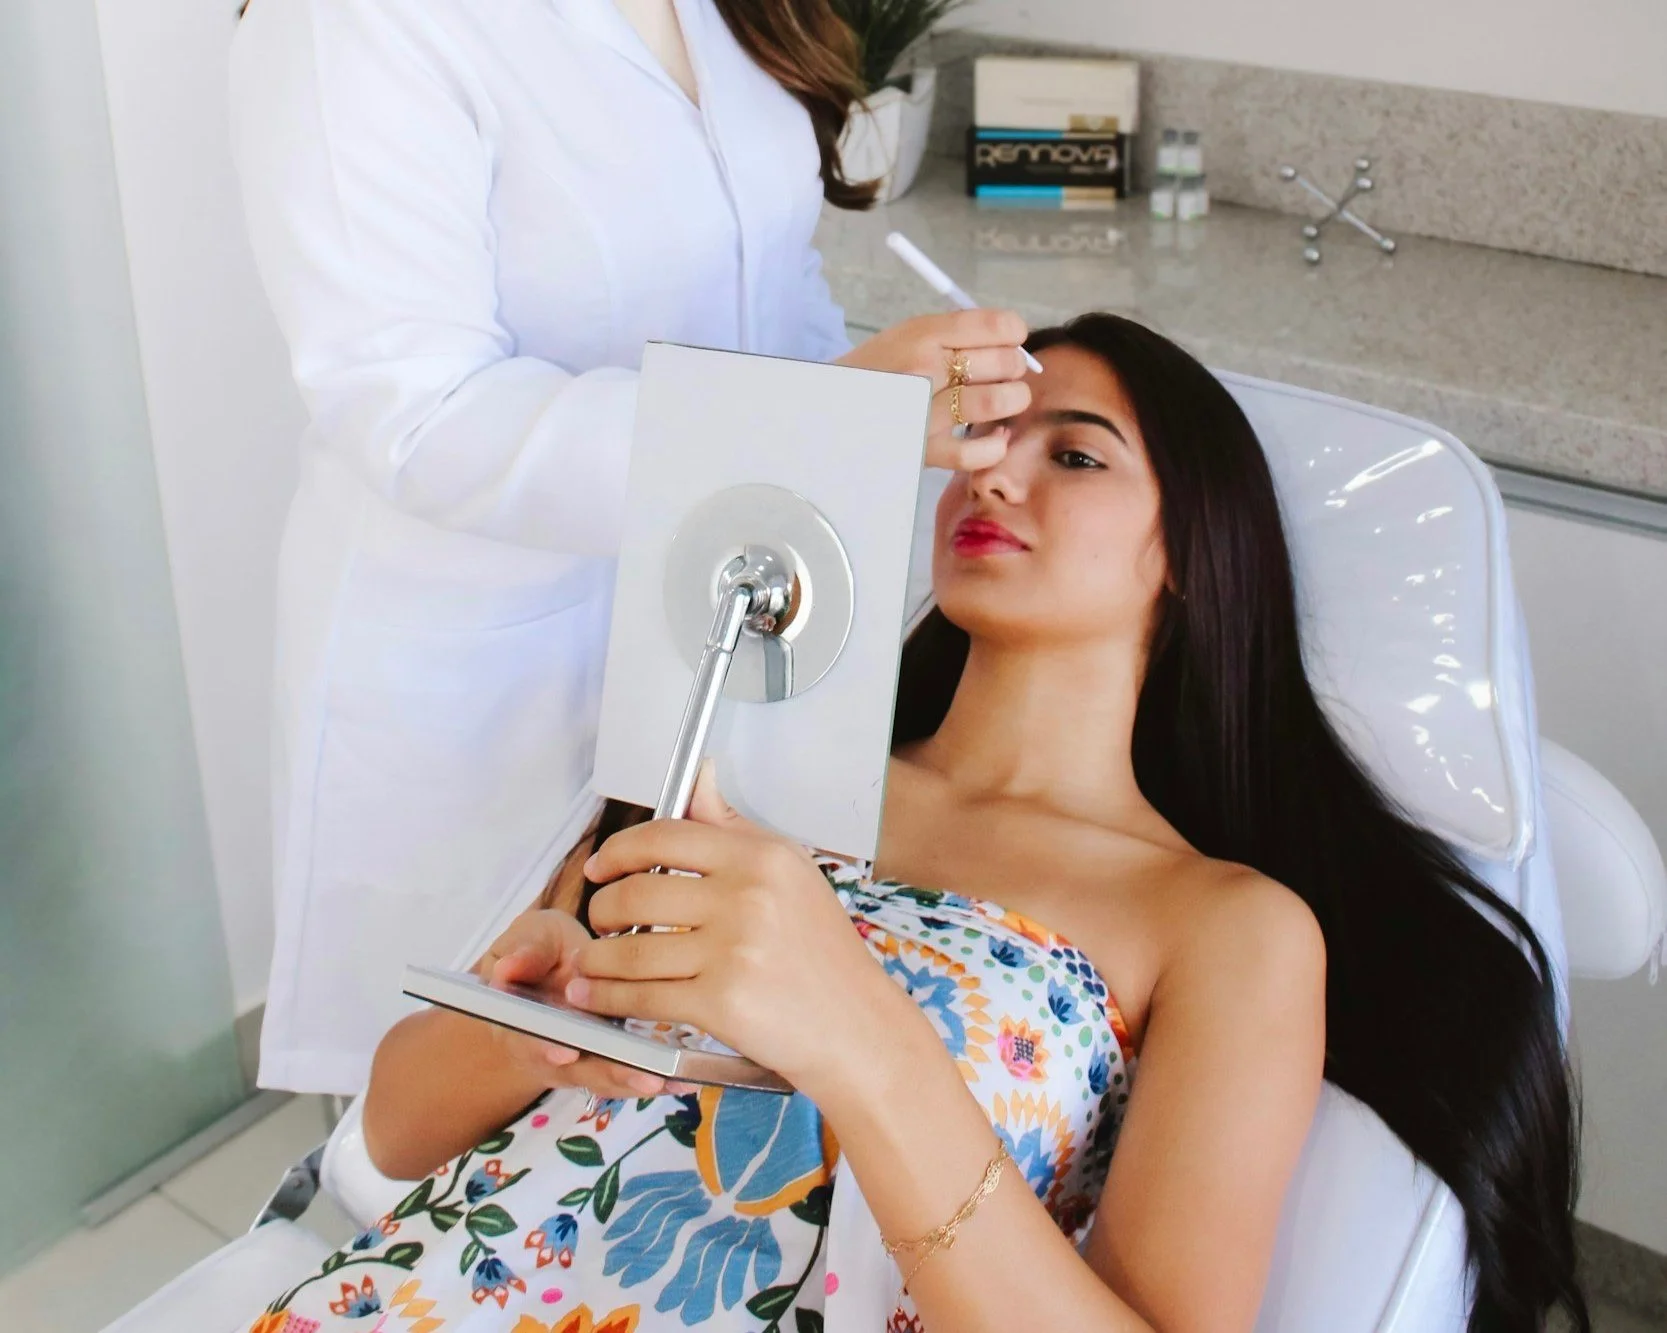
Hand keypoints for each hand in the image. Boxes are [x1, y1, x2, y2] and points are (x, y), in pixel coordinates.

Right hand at [475, 909, 694, 1098]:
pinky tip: (686, 1077)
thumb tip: (507, 968)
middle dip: (611, 1072)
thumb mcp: (529, 938)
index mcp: (521, 1023)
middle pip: (577, 1069)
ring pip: (608, 1078)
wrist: (551, 968)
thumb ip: (524, 952)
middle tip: (643, 1075)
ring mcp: (583, 1059)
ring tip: (672, 1079)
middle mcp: (551, 1050)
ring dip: (639, 1080)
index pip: (529, 1040)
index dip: (543, 1048)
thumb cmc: (538, 950)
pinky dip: (657, 1077)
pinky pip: (631, 1073)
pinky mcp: (611, 1057)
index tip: (564, 1051)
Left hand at [569, 764, 903, 1096]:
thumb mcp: (790, 872)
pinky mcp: (721, 1002)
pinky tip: (596, 997)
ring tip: (591, 964)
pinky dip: (609, 999)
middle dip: (602, 909)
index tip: (599, 867)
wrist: (857, 1027)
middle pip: (637, 892)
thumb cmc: (824, 954)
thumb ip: (734, 826)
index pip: (665, 836)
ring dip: (597, 960)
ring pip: (631, 948)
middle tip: (598, 921)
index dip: (618, 850)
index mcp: (762, 857)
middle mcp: (747, 897)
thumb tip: (700, 775)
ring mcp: (733, 950)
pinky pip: (642, 996)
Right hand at [838, 310, 1032, 471]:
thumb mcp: (905, 336)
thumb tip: (1013, 339)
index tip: (1010, 341)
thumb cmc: (876, 371)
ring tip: (1004, 401)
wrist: (828, 411)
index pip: (996, 327)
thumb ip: (954, 334)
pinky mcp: (923, 451)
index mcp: (922, 334)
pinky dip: (995, 445)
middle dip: (1014, 367)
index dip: (1014, 333)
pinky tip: (994, 436)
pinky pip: (976, 452)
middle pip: (1003, 363)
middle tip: (1004, 374)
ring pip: (995, 402)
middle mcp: (924, 369)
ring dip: (1012, 400)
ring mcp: (923, 412)